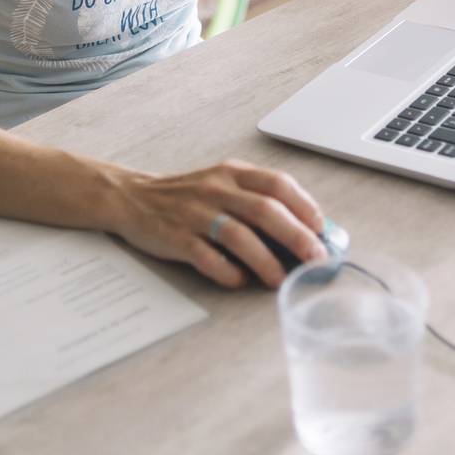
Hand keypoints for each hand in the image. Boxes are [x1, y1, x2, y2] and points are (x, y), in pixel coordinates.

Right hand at [111, 159, 327, 288]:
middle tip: (316, 259)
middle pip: (264, 210)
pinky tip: (239, 281)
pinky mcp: (175, 237)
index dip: (304, 205)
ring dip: (265, 260)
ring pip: (238, 235)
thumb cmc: (188, 197)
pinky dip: (227, 271)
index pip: (277, 183)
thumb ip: (256, 201)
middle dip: (296, 236)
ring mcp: (195, 213)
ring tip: (280, 280)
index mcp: (232, 174)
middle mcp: (216, 189)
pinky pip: (206, 256)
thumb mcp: (222, 185)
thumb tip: (303, 232)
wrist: (131, 198)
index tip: (322, 228)